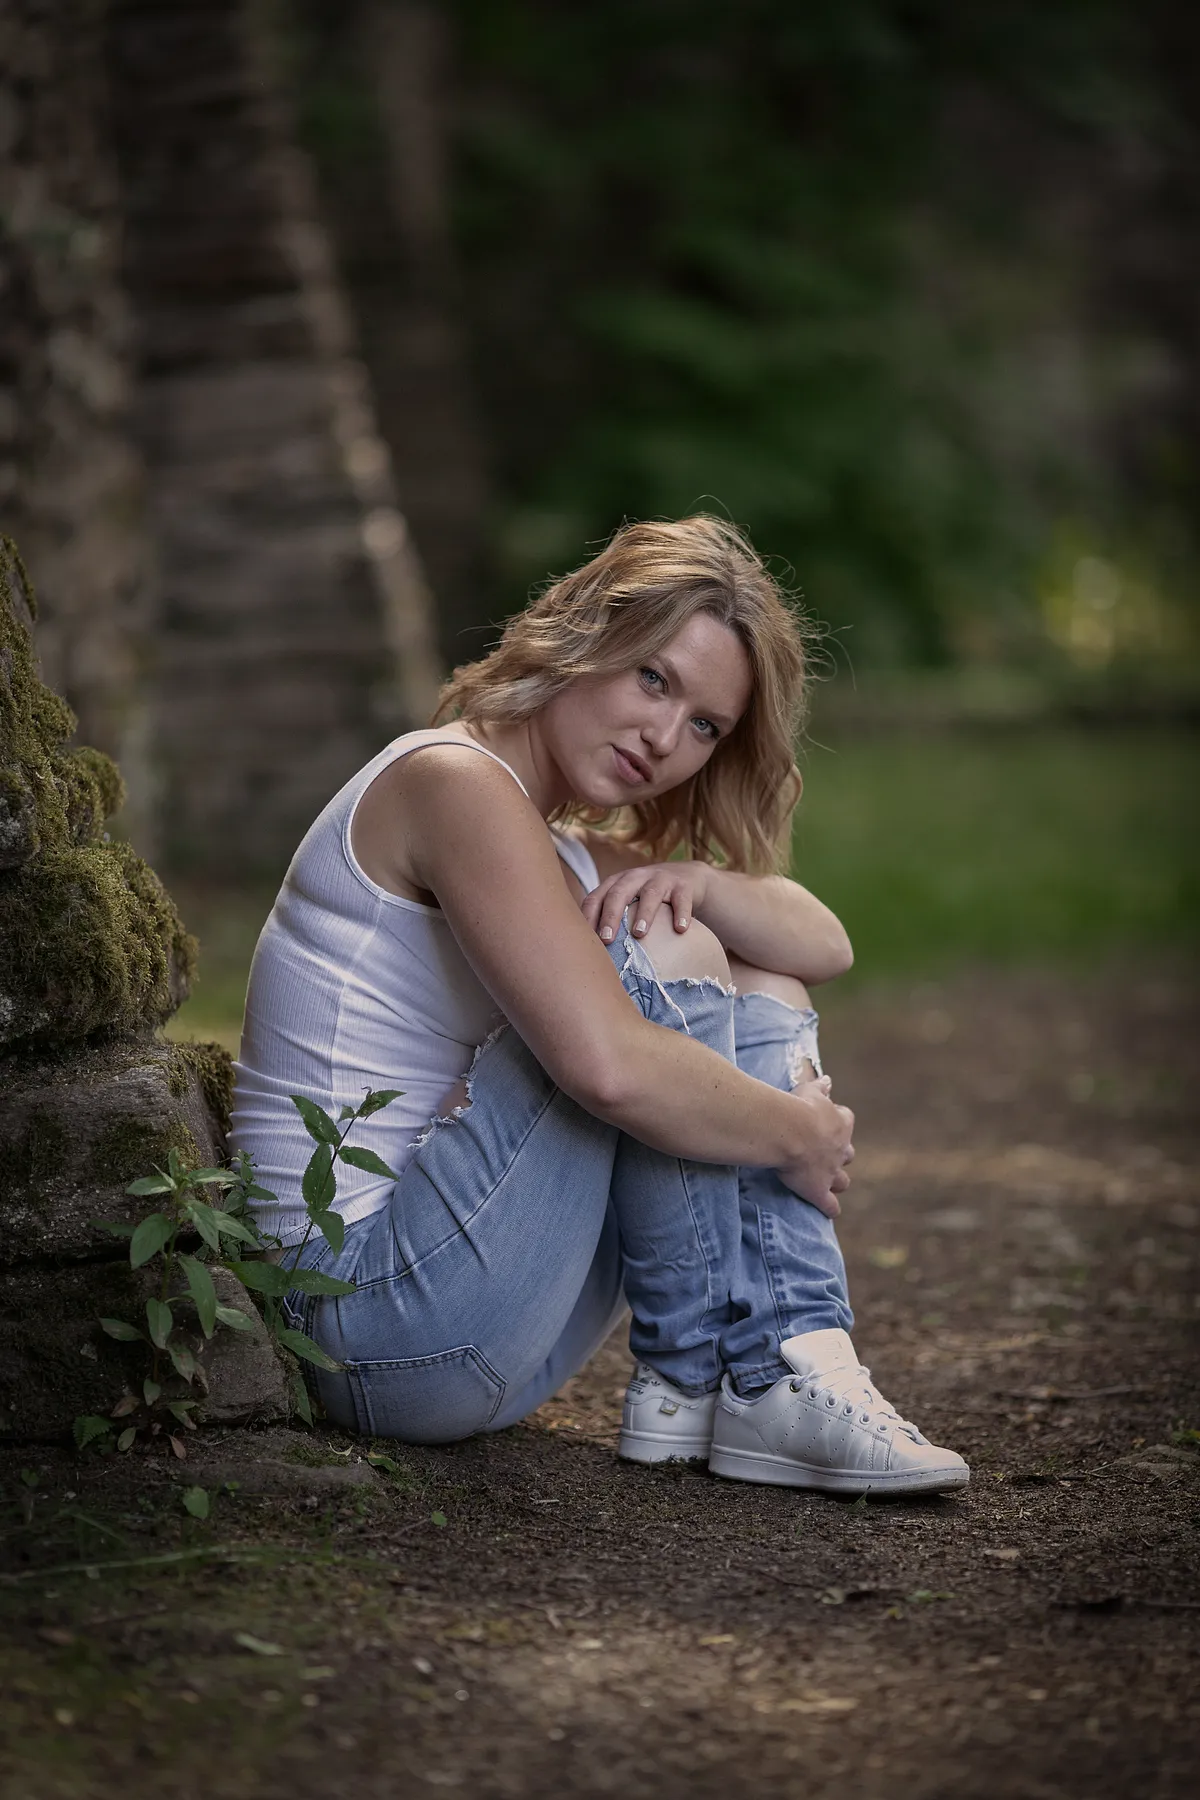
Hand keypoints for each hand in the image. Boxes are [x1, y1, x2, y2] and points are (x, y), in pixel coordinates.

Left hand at [580, 861, 709, 943]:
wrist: (688, 878)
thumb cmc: (650, 899)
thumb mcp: (629, 902)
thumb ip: (612, 919)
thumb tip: (592, 955)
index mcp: (616, 883)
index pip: (596, 898)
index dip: (588, 918)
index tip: (584, 941)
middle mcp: (635, 878)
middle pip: (619, 893)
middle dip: (611, 916)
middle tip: (607, 939)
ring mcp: (660, 879)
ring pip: (650, 894)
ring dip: (644, 913)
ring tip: (639, 933)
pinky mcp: (683, 885)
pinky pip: (681, 899)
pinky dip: (681, 913)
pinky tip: (680, 929)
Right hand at [775, 1076, 854, 1217]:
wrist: (790, 1131)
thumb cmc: (798, 1106)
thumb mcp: (810, 1090)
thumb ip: (821, 1087)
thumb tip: (828, 1079)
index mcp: (841, 1123)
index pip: (846, 1120)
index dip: (838, 1122)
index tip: (826, 1122)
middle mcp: (840, 1149)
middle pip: (848, 1155)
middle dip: (841, 1155)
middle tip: (826, 1154)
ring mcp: (831, 1172)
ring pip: (842, 1181)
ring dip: (837, 1182)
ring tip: (829, 1184)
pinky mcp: (819, 1191)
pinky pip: (830, 1206)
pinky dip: (830, 1208)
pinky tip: (829, 1211)